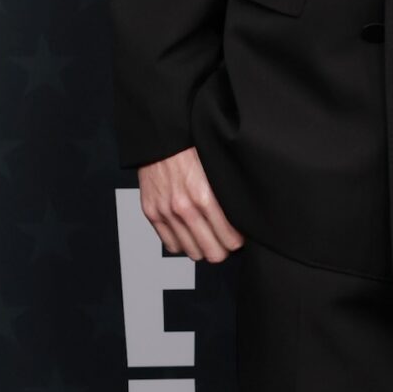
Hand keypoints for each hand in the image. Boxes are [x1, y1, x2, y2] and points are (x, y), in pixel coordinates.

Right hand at [138, 147, 244, 263]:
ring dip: (203, 248)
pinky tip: (189, 233)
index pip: (230, 239)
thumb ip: (227, 196)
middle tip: (226, 242)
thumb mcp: (217, 170)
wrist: (161, 138)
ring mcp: (166, 213)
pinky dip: (182, 243)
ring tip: (208, 238)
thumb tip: (241, 219)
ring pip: (193, 252)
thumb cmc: (192, 150)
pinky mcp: (152, 213)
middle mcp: (184, 208)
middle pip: (213, 253)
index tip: (238, 237)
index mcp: (205, 197)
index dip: (237, 241)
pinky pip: (171, 245)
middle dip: (223, 250)